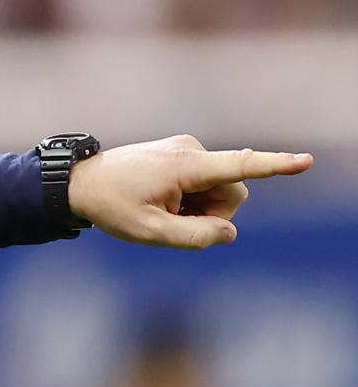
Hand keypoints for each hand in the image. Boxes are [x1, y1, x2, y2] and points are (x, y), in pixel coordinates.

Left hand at [67, 135, 311, 248]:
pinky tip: (160, 199)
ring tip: (161, 208)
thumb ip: (194, 236)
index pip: (240, 166)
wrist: (80, 182)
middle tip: (170, 219)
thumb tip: (229, 231)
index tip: (305, 161)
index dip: (276, 166)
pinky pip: (203, 182)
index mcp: (186, 166)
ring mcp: (187, 149)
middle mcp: (192, 150)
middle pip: (232, 191)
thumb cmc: (111, 206)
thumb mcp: (149, 232)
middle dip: (211, 212)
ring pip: (219, 189)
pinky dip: (189, 198)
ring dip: (198, 206)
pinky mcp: (183, 154)